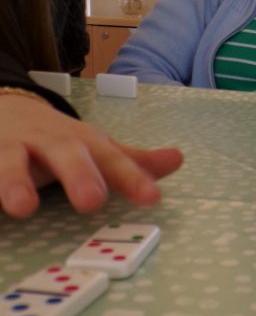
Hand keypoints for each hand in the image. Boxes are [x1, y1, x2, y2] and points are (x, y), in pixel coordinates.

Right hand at [0, 95, 183, 218]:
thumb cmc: (56, 140)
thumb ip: (130, 161)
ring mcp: (8, 147)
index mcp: (81, 142)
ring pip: (7, 159)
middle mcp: (46, 141)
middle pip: (62, 152)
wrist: (4, 107)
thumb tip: (178, 160)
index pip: (110, 158)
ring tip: (21, 208)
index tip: (152, 198)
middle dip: (77, 174)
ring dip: (13, 180)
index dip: (131, 177)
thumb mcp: (94, 146)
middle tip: (91, 201)